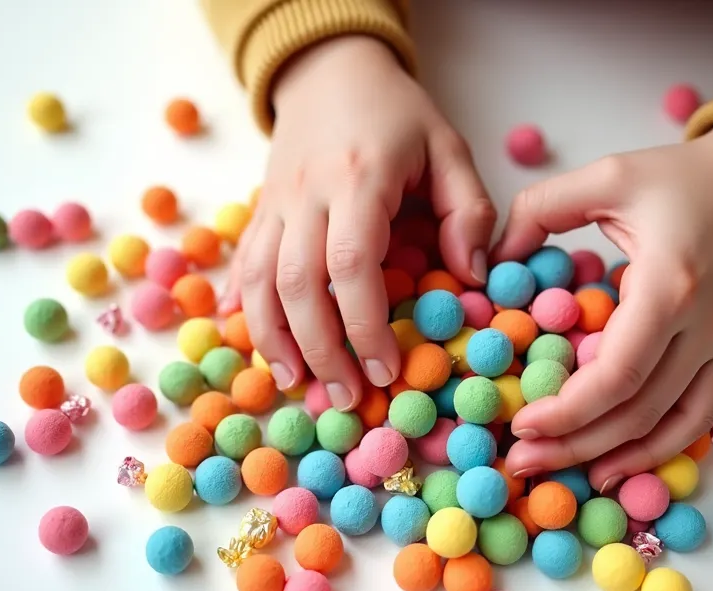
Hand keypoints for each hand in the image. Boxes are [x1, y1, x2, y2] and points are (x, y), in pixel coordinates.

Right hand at [220, 36, 494, 410]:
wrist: (330, 71)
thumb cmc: (397, 115)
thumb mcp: (447, 148)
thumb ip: (466, 210)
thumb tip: (471, 279)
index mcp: (358, 177)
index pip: (350, 262)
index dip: (363, 324)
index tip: (384, 370)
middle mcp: (306, 193)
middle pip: (296, 282)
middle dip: (319, 348)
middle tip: (346, 397)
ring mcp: (274, 202)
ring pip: (257, 279)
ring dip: (271, 338)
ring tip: (295, 383)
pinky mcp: (257, 210)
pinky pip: (241, 263)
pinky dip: (241, 308)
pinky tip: (250, 344)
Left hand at [499, 120, 712, 491]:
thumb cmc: (682, 178)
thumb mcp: (607, 175)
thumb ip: (540, 209)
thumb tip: (487, 261)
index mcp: (671, 284)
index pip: (618, 372)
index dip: (568, 410)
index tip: (521, 421)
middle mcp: (703, 326)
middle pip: (636, 410)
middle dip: (573, 444)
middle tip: (518, 459)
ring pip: (665, 425)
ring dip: (608, 456)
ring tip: (553, 469)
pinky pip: (695, 419)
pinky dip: (656, 451)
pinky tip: (611, 466)